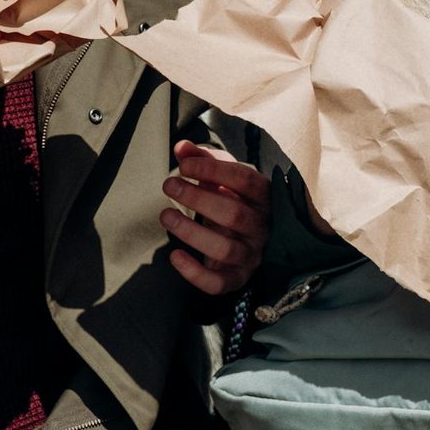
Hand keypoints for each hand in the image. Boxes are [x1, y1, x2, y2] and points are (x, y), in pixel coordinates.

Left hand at [161, 140, 270, 294]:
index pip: (245, 180)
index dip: (213, 170)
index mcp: (265, 197)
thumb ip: (203, 159)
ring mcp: (251, 255)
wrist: (249, 238)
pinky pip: (218, 282)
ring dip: (190, 231)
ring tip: (165, 215)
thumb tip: (181, 147)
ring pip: (224, 248)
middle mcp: (262, 227)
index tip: (183, 165)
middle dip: (197, 198)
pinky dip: (194, 273)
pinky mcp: (237, 278)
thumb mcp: (224, 176)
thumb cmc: (233, 199)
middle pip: (233, 214)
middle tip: (169, 185)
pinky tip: (174, 256)